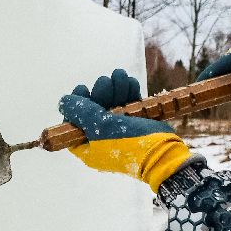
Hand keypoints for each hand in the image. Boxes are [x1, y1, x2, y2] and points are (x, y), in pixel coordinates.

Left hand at [57, 68, 191, 190]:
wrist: (165, 155)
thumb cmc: (130, 143)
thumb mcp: (101, 127)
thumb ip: (81, 112)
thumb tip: (64, 101)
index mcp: (88, 147)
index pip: (73, 123)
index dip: (76, 104)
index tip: (84, 88)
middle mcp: (101, 140)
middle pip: (94, 110)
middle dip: (100, 91)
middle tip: (107, 82)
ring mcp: (120, 132)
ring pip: (112, 105)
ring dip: (115, 88)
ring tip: (121, 76)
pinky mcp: (136, 125)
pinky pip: (128, 105)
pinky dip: (129, 93)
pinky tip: (131, 83)